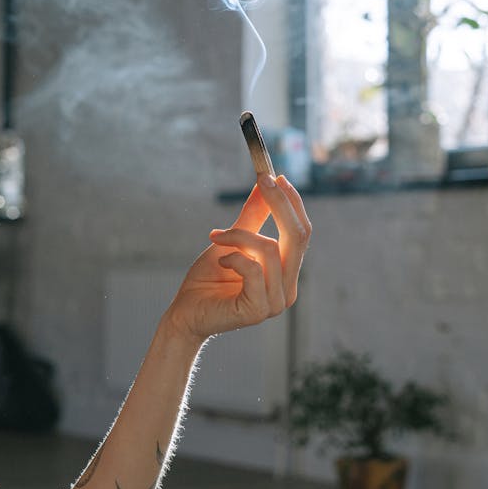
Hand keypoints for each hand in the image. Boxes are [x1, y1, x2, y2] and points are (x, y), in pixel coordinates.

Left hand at [166, 173, 310, 343]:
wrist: (185, 312)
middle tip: (262, 179)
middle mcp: (288, 289)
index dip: (292, 203)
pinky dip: (233, 257)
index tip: (276, 176)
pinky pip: (253, 269)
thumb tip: (266, 182)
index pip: (302, 233)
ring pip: (269, 249)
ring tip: (217, 239)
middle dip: (280, 204)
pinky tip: (221, 261)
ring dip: (239, 236)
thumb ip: (253, 217)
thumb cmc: (208, 279)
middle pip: (297, 237)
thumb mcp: (233, 241)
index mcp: (287, 273)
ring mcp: (275, 303)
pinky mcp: (258, 310)